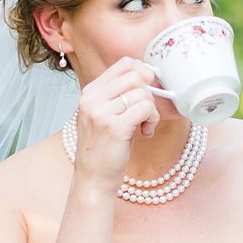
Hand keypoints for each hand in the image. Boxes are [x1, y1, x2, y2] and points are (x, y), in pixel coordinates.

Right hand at [72, 58, 161, 188]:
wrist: (93, 179)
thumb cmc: (104, 148)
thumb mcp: (104, 115)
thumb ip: (118, 95)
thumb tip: (147, 76)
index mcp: (90, 92)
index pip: (124, 64)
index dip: (143, 73)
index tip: (147, 90)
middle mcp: (92, 99)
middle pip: (135, 76)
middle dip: (148, 93)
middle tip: (145, 112)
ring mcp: (101, 113)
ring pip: (142, 93)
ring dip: (151, 110)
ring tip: (144, 126)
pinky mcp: (114, 127)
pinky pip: (146, 108)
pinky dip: (152, 120)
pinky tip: (145, 132)